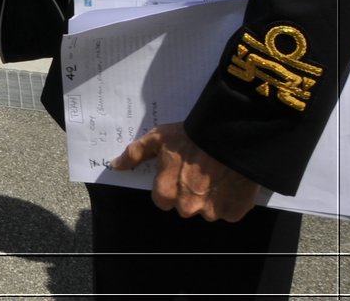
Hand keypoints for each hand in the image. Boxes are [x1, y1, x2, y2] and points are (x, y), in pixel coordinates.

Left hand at [113, 122, 260, 221]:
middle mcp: (187, 208)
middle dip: (189, 194)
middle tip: (198, 172)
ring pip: (207, 210)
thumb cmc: (189, 137)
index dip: (169, 186)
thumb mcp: (157, 139)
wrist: (229, 137)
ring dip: (210, 198)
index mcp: (166, 193)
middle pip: (185, 206)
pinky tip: (231, 182)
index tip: (178, 173)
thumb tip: (115, 166)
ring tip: (216, 175)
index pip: (162, 200)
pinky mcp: (234, 213)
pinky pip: (229, 212)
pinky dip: (230, 201)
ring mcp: (212, 213)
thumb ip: (135, 154)